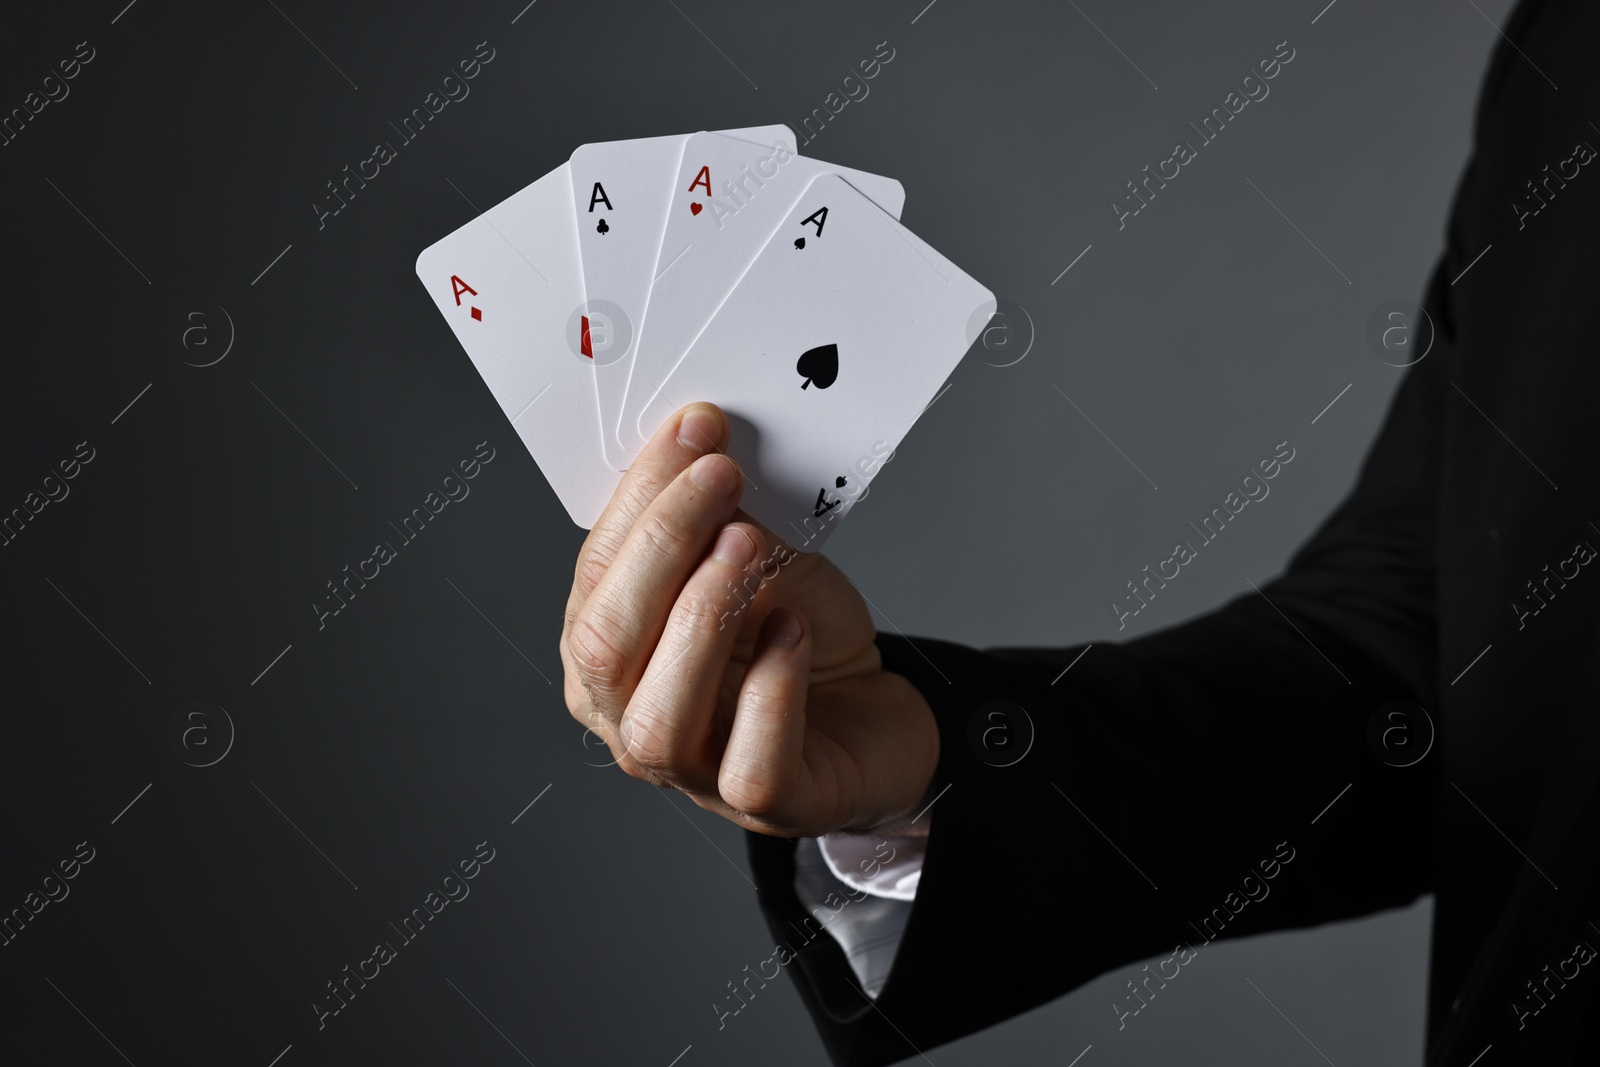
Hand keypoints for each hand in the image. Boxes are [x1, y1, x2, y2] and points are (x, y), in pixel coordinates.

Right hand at [561, 402, 938, 837]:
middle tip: (719, 476)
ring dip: (699, 619)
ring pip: (657, 719)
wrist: (874, 709)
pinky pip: (749, 763)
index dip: (639, 498)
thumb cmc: (797, 637)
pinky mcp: (763, 803)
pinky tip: (791, 630)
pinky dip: (770, 689)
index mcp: (607, 653)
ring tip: (748, 548)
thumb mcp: (757, 561)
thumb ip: (719, 522)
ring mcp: (691, 773)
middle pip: (606, 646)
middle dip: (660, 547)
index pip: (595, 576)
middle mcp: (628, 719)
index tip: (692, 431)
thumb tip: (702, 450)